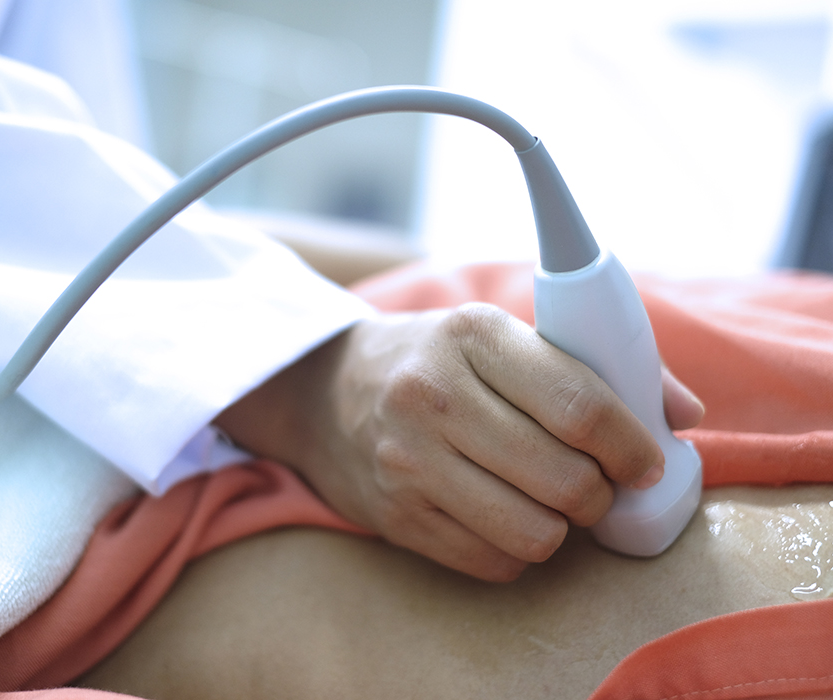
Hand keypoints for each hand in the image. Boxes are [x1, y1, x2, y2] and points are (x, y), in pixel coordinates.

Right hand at [215, 304, 704, 581]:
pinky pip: (493, 561)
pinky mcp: (396, 516)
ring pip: (534, 532)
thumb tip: (684, 416)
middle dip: (600, 494)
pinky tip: (506, 516)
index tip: (645, 462)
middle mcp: (435, 396)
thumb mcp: (501, 337)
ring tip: (550, 501)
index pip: (580, 406)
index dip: (633, 446)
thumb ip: (596, 367)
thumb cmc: (438, 361)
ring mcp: (409, 461)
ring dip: (561, 527)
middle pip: (565, 479)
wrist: (329, 391)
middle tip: (596, 483)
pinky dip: (518, 549)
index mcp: (474, 335)